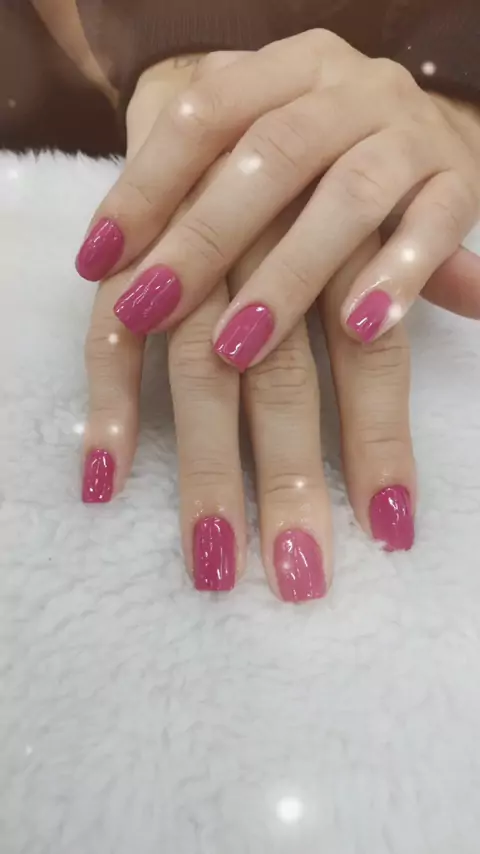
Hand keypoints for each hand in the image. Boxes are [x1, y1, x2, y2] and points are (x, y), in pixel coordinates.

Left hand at [75, 32, 479, 372]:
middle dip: (206, 238)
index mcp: (288, 68)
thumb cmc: (324, 152)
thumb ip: (197, 186)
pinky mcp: (462, 181)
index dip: (147, 183)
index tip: (98, 257)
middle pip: (272, 153)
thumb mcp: (263, 149)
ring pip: (350, 196)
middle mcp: (350, 88)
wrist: (439, 127)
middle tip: (151, 311)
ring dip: (291, 275)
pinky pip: (434, 227)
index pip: (206, 112)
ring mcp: (410, 132)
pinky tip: (359, 330)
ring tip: (238, 346)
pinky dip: (399, 276)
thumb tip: (102, 264)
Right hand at [82, 54, 414, 601]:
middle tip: (297, 572)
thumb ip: (429, 242)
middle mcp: (275, 226)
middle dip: (289, 474)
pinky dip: (109, 398)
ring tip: (211, 549)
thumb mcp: (392, 176)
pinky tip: (110, 477)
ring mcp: (194, 232)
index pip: (372, 346)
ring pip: (195, 357)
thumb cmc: (326, 135)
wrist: (230, 58)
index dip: (381, 437)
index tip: (389, 528)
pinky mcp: (128, 242)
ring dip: (204, 454)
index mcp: (353, 212)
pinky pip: (106, 327)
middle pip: (283, 367)